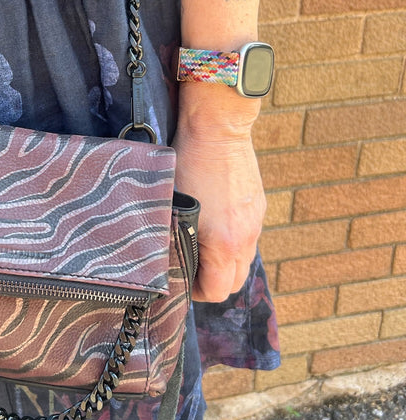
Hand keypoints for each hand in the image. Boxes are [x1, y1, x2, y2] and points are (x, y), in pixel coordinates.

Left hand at [171, 86, 265, 302]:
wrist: (218, 126)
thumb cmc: (187, 162)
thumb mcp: (170, 204)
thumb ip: (171, 238)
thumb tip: (161, 259)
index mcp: (223, 242)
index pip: (216, 291)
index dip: (194, 293)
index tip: (179, 280)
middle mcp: (245, 237)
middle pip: (234, 281)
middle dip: (211, 282)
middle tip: (187, 269)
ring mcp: (255, 221)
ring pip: (243, 260)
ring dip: (222, 262)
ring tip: (198, 246)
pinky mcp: (258, 206)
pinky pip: (248, 238)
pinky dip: (232, 242)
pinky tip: (212, 224)